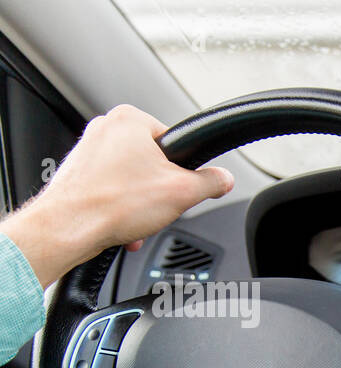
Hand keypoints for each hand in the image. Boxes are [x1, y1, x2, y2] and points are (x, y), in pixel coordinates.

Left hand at [0, 104, 232, 286]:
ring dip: (141, 204)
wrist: (69, 228)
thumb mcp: (183, 192)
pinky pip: (113, 189)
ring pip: (133, 179)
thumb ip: (211, 182)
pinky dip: (121, 208)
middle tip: (158, 206)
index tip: (181, 188)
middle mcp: (106, 128)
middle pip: (154, 163)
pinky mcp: (79, 172)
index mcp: (130, 119)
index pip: (176, 143)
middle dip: (160, 191)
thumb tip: (223, 179)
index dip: (184, 171)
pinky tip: (122, 224)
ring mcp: (88, 150)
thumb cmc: (113, 204)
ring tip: (137, 218)